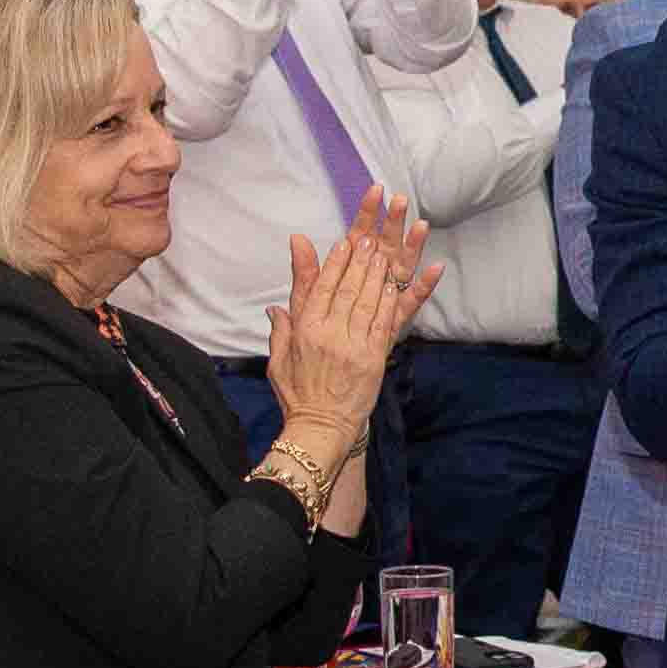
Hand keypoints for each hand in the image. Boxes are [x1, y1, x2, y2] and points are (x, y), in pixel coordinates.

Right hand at [267, 194, 438, 437]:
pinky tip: (392, 285)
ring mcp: (353, 346)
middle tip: (367, 239)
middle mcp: (329, 334)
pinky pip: (383, 323)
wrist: (321, 428)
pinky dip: (388, 301)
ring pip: (367, 301)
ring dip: (376, 275)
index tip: (343, 243)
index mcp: (305, 332)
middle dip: (359, 261)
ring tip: (382, 253)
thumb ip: (280, 330)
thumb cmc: (298, 395)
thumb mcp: (278, 361)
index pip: (321, 288)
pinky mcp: (373, 358)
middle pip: (348, 288)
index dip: (334, 263)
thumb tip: (274, 307)